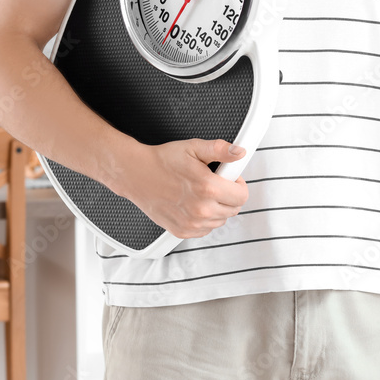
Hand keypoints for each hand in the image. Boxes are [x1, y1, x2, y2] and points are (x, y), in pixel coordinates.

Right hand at [108, 139, 248, 238]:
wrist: (136, 174)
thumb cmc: (162, 161)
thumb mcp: (193, 148)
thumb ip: (220, 150)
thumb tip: (238, 153)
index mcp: (207, 188)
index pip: (242, 195)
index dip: (237, 183)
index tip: (229, 178)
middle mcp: (201, 210)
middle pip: (234, 209)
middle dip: (228, 195)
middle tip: (212, 183)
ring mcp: (191, 224)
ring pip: (220, 220)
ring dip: (216, 208)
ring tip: (200, 193)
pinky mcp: (182, 231)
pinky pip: (205, 229)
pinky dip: (203, 219)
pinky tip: (192, 204)